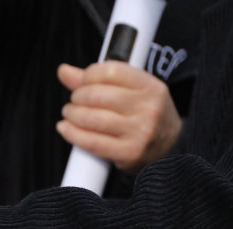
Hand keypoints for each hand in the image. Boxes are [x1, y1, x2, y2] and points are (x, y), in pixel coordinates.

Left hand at [57, 61, 181, 174]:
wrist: (169, 147)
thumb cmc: (146, 115)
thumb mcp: (133, 91)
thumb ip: (99, 80)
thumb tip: (63, 71)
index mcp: (150, 86)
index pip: (111, 71)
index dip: (88, 76)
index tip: (82, 83)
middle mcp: (148, 107)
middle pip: (96, 95)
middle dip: (77, 97)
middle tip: (74, 101)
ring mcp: (139, 131)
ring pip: (92, 118)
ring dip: (72, 115)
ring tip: (70, 114)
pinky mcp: (129, 153)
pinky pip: (92, 142)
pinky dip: (72, 134)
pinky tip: (65, 128)